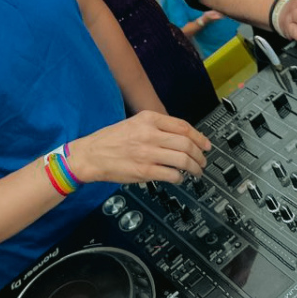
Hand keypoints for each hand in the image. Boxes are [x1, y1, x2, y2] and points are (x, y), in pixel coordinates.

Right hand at [70, 111, 211, 184]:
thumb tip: (180, 137)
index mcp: (148, 119)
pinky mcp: (145, 171)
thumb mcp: (134, 123)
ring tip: (196, 171)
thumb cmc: (110, 140)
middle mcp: (149, 134)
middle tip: (203, 161)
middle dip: (200, 155)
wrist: (90, 155)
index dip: (199, 136)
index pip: (183, 126)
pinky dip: (180, 178)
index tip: (205, 144)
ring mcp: (148, 153)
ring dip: (194, 168)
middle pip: (187, 143)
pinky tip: (179, 178)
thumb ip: (156, 127)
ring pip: (183, 160)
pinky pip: (172, 174)